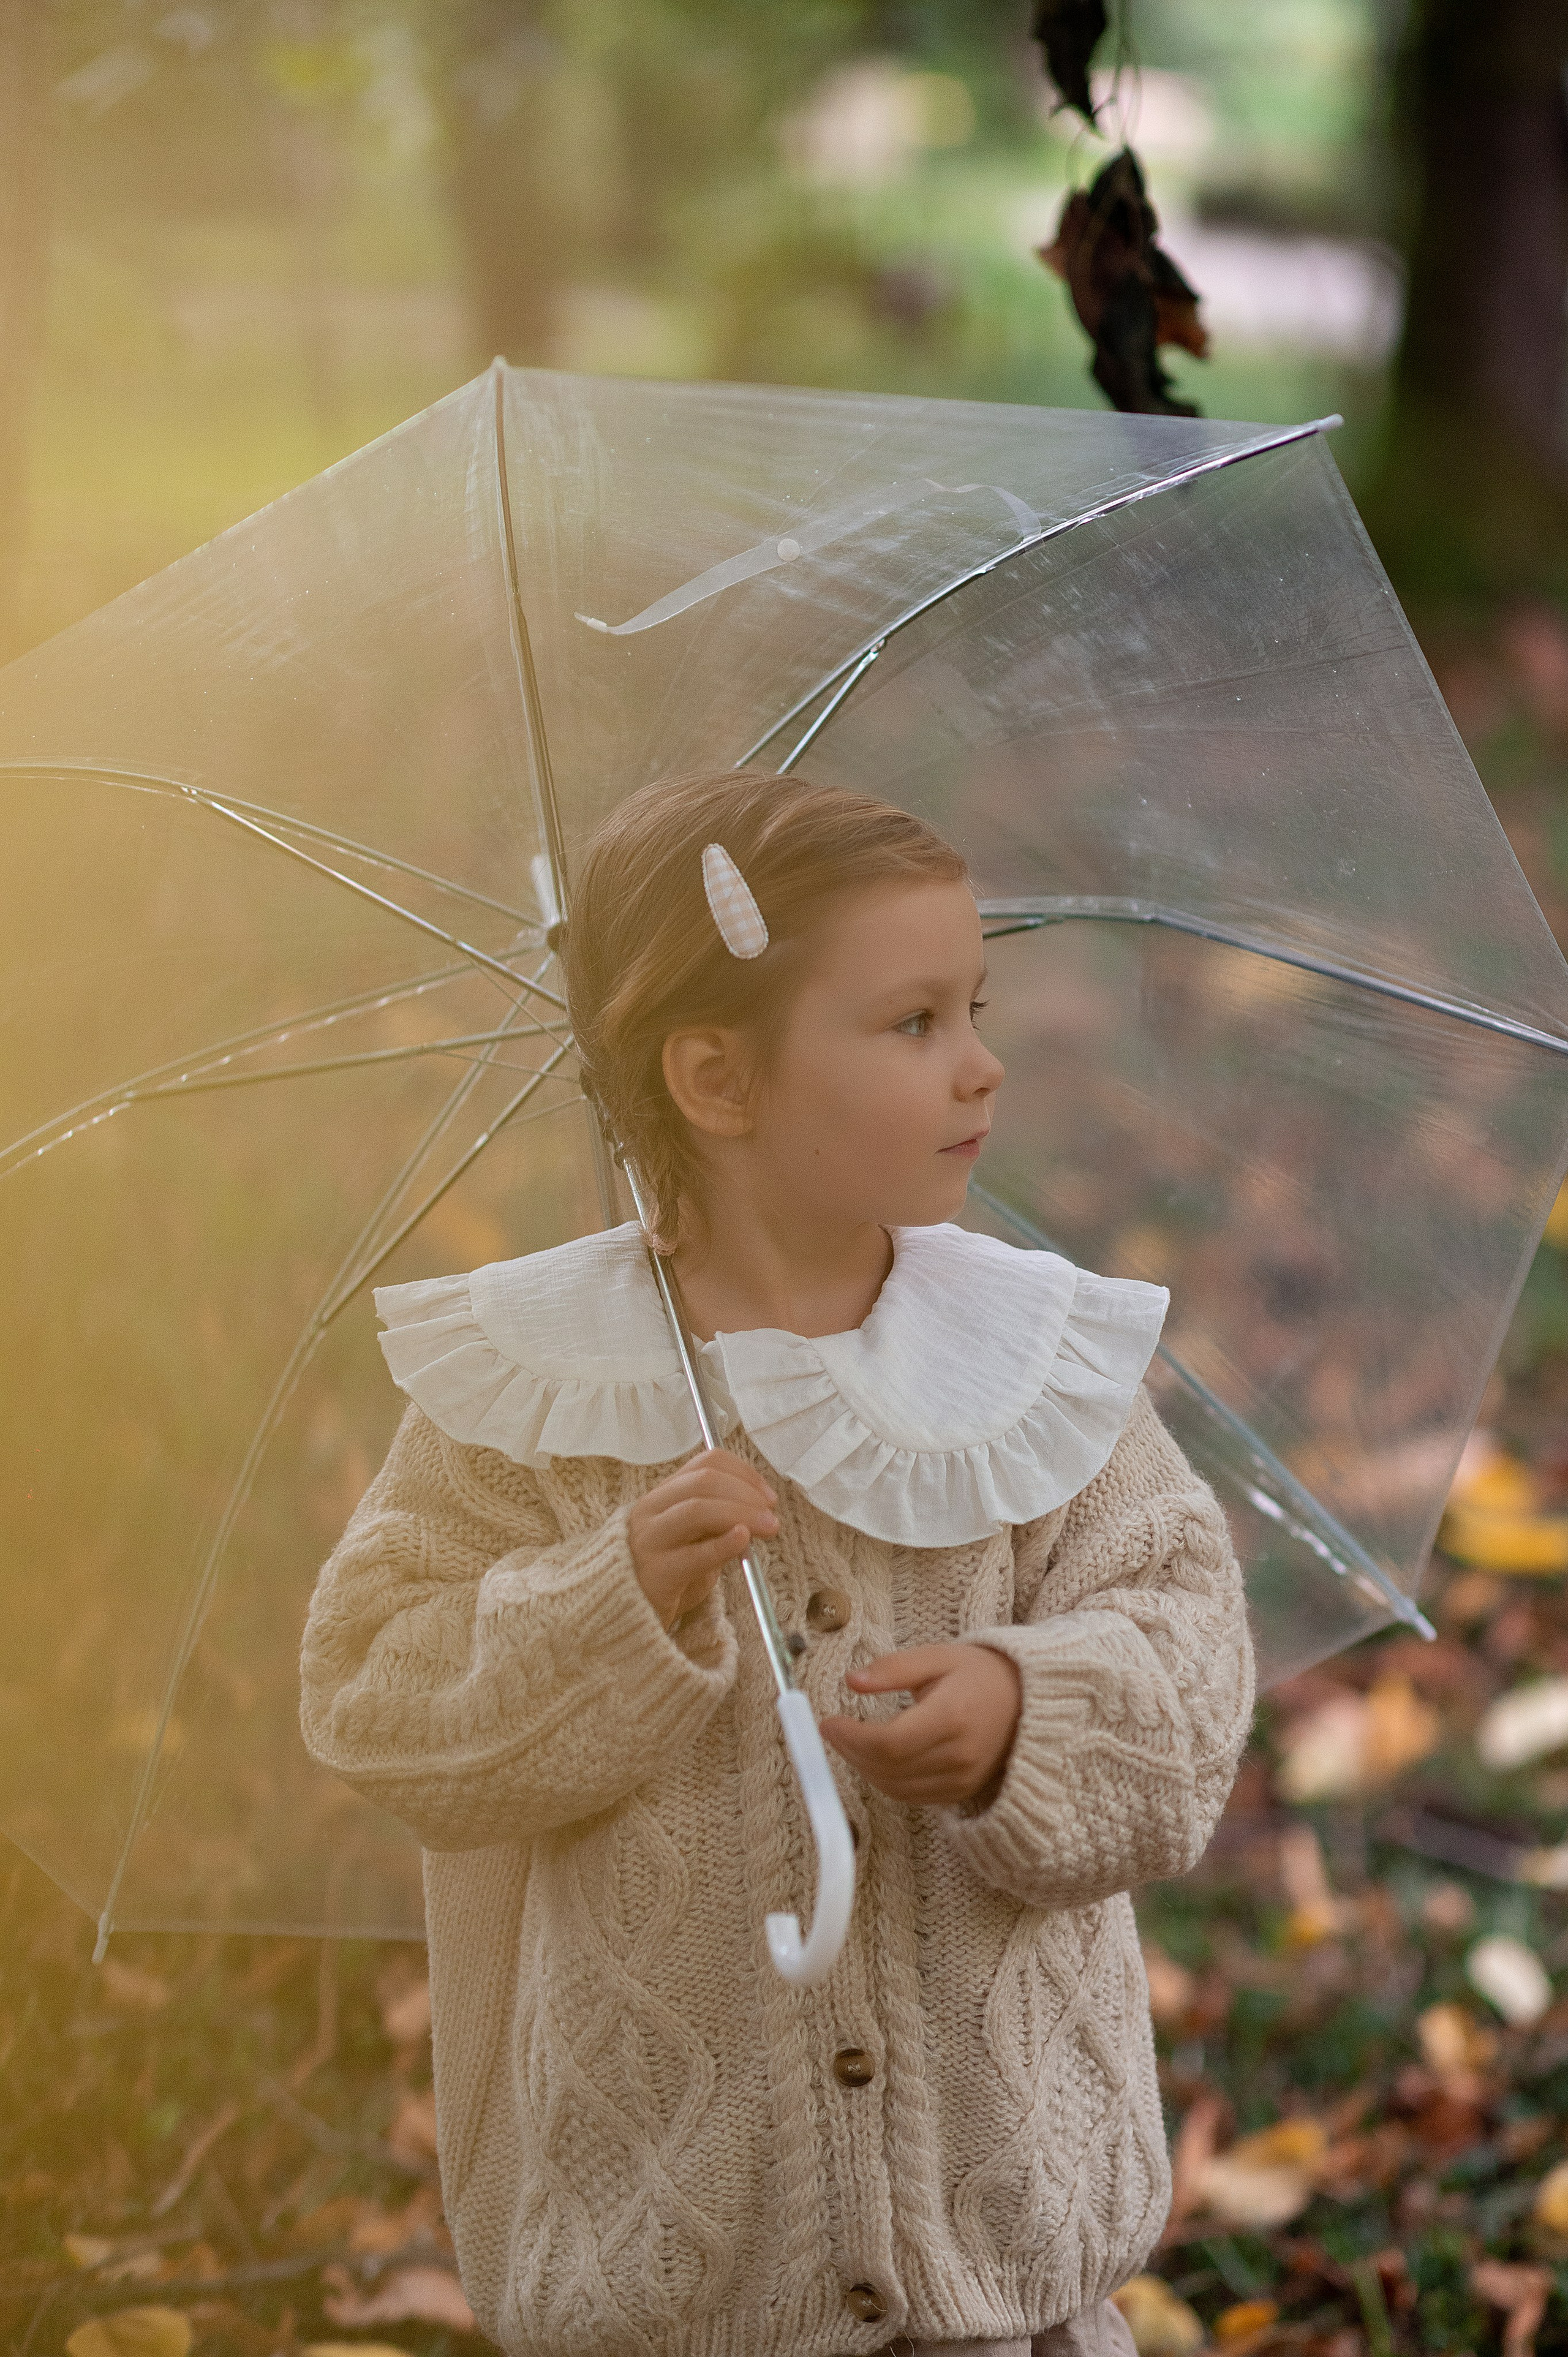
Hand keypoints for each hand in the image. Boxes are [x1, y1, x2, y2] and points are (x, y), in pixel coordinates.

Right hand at [628, 1448, 777, 1631]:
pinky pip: (693, 1555)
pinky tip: (742, 1539)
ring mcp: (650, 1540)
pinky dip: (723, 1544)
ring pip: (697, 1509)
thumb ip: (717, 1524)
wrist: (620, 1614)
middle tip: (771, 1514)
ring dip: (741, 1513)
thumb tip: (759, 1515)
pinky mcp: (656, 1573)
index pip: (706, 1463)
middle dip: (746, 1493)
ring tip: (768, 1528)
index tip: (768, 1496)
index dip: (744, 1473)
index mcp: (663, 1496)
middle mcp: (652, 1510)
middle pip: (704, 1482)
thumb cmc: (664, 1574)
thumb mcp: (690, 1541)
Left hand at [821, 1643, 1021, 1807]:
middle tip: (834, 1731)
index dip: (852, 1738)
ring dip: (865, 1769)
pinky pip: (912, 1797)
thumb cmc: (979, 1673)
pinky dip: (887, 1781)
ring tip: (850, 1743)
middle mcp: (958, 1756)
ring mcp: (962, 1779)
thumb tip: (852, 1680)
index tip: (829, 1723)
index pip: (889, 1742)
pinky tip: (876, 1759)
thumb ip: (893, 1669)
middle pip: (888, 1769)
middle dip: (852, 1752)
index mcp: (952, 1717)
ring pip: (896, 1788)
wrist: (1027, 1701)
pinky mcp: (961, 1792)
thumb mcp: (936, 1657)